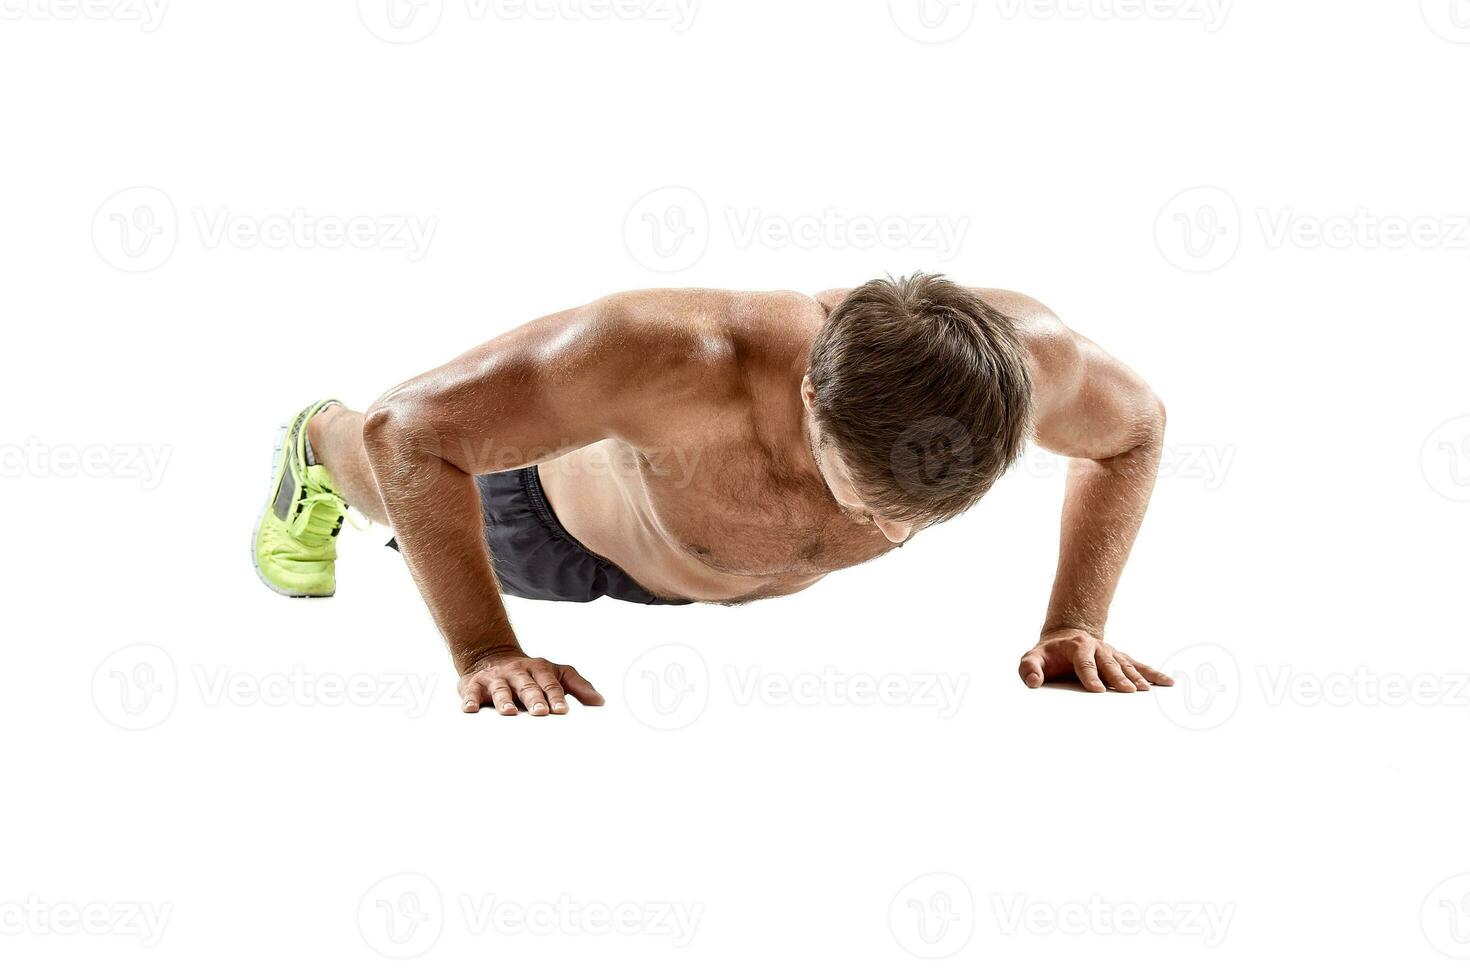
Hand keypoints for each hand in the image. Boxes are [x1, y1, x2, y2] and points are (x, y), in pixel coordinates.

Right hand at [457, 648, 605, 715]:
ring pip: (500, 689)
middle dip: (534, 699)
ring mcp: (496, 678)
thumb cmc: (530, 674)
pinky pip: (470, 693)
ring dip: (504, 700)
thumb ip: (578, 686)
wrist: (492, 656)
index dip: (556, 697)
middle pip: (527, 686)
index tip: (563, 711)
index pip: (550, 684)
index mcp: (539, 670)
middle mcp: (518, 672)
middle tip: (540, 712)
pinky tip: (470, 709)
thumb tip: (601, 702)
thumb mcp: (556, 674)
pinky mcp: (473, 685)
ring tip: (508, 713)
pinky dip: (469, 700)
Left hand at [1018, 628, 1173, 692]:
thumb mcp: (1032, 658)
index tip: (1097, 690)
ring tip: (1146, 690)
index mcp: (1076, 646)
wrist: (1065, 638)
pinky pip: (1138, 665)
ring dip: (1137, 677)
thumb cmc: (1048, 654)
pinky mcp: (1120, 658)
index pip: (1083, 662)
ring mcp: (1110, 652)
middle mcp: (1096, 647)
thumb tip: (1033, 683)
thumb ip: (1029, 669)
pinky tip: (1167, 682)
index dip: (1090, 676)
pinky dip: (1152, 673)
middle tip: (1127, 691)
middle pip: (1108, 664)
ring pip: (1126, 664)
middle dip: (1118, 677)